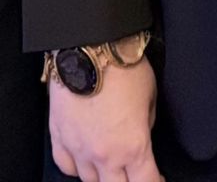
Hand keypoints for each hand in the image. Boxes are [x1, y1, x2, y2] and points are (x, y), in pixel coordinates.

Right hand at [48, 61, 161, 181]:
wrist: (89, 46)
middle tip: (134, 171)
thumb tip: (141, 134)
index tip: (157, 178)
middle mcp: (104, 155)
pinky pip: (67, 166)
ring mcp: (78, 149)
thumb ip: (146, 124)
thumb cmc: (123, 67)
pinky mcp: (59, 137)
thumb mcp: (150, 97)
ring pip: (90, 181)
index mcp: (133, 147)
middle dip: (129, 181)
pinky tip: (86, 159)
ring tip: (111, 163)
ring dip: (103, 175)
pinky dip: (77, 167)